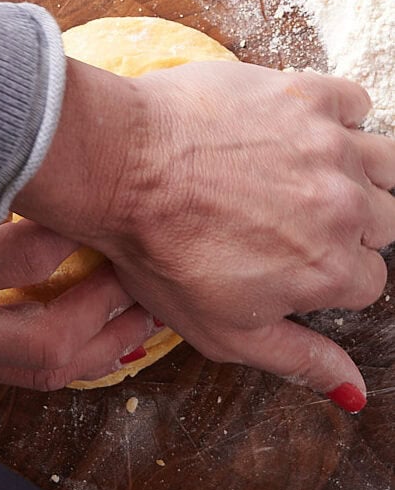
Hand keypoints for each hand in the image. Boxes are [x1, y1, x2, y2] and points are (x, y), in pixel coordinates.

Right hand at [0, 171, 155, 393]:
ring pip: (48, 372)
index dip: (68, 230)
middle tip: (139, 270)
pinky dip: (80, 360)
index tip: (98, 202)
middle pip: (49, 337)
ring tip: (144, 312)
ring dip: (106, 344)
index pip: (17, 257)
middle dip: (104, 305)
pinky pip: (33, 378)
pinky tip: (108, 340)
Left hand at [17, 59, 394, 409]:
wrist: (122, 170)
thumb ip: (299, 360)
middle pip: (384, 223)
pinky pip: (353, 105)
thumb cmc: (162, 254)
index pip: (369, 281)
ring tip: (311, 181)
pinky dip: (340, 120)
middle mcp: (346, 208)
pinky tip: (301, 137)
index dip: (333, 276)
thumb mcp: (227, 333)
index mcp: (331, 270)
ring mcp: (330, 147)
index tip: (299, 262)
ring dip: (360, 177)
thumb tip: (353, 392)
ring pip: (386, 165)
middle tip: (295, 222)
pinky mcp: (305, 97)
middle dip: (350, 229)